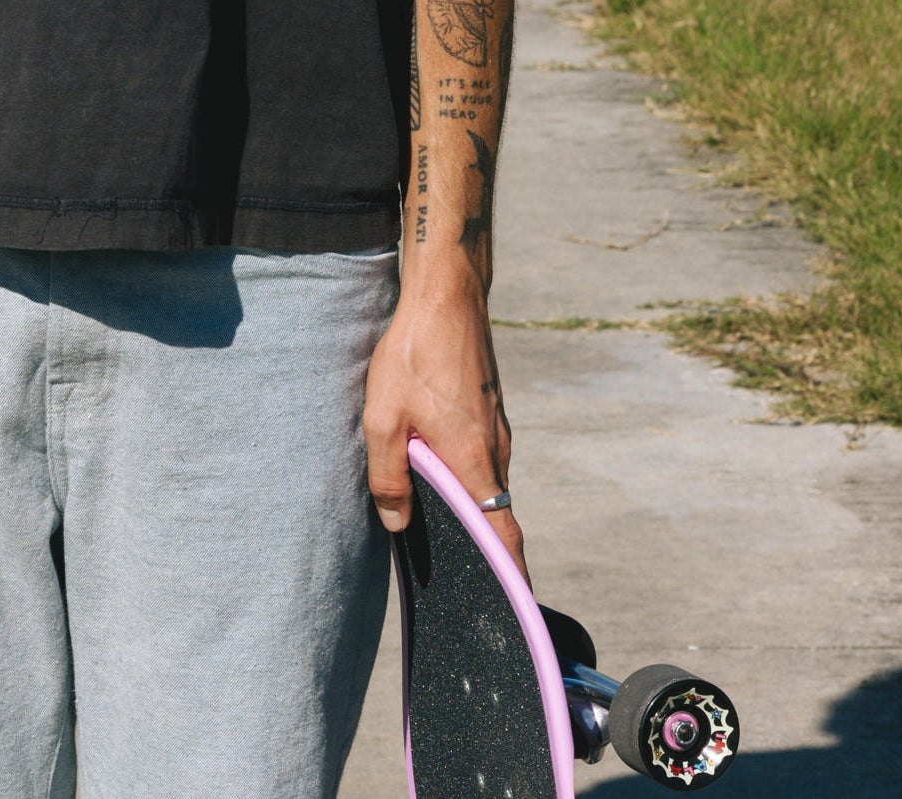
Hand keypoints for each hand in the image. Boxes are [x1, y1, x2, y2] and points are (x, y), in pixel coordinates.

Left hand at [363, 266, 526, 579]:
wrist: (447, 293)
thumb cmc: (414, 353)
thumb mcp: (383, 417)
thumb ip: (389, 476)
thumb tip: (399, 523)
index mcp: (474, 459)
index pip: (504, 532)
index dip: (513, 574)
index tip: (518, 608)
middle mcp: (495, 448)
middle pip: (494, 509)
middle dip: (482, 544)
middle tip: (460, 571)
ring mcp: (496, 425)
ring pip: (484, 478)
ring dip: (468, 500)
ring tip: (438, 519)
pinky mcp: (488, 406)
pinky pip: (480, 452)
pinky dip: (465, 469)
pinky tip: (433, 465)